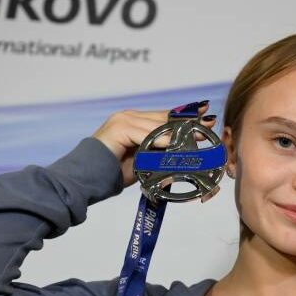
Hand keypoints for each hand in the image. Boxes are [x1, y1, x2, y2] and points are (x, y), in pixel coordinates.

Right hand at [91, 103, 216, 187]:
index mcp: (134, 121)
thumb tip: (181, 157)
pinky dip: (162, 142)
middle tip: (209, 125)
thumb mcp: (142, 161)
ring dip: (179, 134)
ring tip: (198, 138)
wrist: (87, 179)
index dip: (186, 119)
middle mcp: (129, 116)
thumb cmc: (113, 173)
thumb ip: (158, 154)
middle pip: (165, 118)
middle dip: (188, 123)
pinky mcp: (119, 128)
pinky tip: (176, 147)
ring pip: (158, 126)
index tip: (206, 118)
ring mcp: (123, 120)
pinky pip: (146, 135)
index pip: (165, 117)